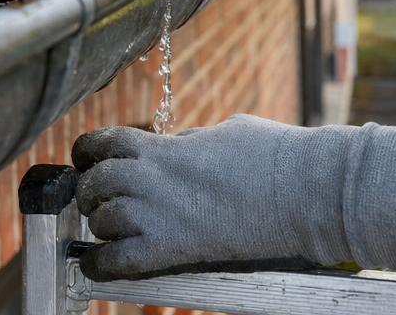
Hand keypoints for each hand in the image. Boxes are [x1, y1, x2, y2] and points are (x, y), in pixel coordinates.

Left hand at [71, 115, 395, 280]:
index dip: (88, 153)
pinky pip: (119, 260)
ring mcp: (162, 213)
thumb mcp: (225, 131)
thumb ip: (191, 140)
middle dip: (91, 192)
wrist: (307, 188)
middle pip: (95, 182)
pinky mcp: (176, 248)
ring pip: (102, 219)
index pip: (102, 142)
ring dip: (102, 225)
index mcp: (165, 145)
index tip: (88, 161)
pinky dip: (104, 264)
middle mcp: (154, 176)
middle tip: (101, 200)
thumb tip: (179, 143)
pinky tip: (101, 265)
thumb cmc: (276, 154)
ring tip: (112, 229)